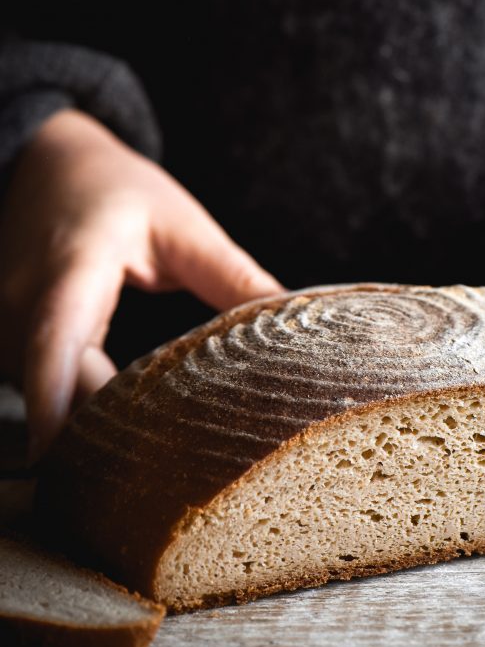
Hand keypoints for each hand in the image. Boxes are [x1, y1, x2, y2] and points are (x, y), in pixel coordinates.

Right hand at [0, 109, 285, 461]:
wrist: (46, 163)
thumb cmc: (116, 191)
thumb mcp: (182, 224)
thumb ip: (233, 276)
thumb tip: (293, 324)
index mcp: (72, 268)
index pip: (54, 345)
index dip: (55, 404)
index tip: (63, 460)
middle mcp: (22, 304)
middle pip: (56, 388)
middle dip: (103, 435)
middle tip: (166, 483)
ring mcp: (4, 324)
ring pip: (47, 394)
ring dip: (90, 423)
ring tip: (153, 459)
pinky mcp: (7, 340)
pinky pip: (42, 385)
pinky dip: (77, 405)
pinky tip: (120, 426)